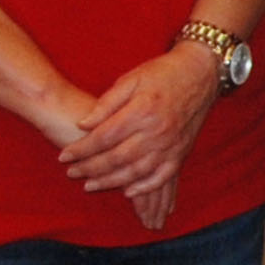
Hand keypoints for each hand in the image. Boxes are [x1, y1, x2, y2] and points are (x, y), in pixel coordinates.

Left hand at [60, 43, 222, 225]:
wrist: (200, 72)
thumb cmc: (162, 73)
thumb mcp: (131, 79)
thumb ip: (106, 103)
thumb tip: (83, 125)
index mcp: (141, 111)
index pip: (103, 137)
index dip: (81, 149)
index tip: (63, 156)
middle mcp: (156, 131)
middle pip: (116, 158)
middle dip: (89, 168)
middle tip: (71, 173)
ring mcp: (171, 144)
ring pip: (135, 171)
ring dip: (111, 182)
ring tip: (90, 185)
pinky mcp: (181, 151)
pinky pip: (162, 176)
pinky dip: (144, 187)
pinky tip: (127, 192)